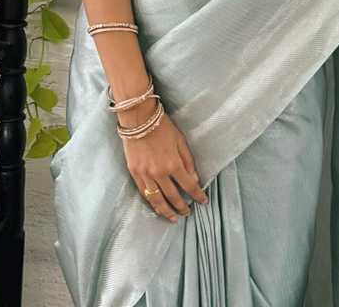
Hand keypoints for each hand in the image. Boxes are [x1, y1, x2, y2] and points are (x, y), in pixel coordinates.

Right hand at [121, 106, 208, 220]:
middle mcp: (160, 173)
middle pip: (173, 197)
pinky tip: (157, 206)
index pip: (189, 186)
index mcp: (173, 164)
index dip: (198, 195)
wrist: (139, 119)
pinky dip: (152, 202)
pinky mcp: (135, 174)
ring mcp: (146, 175)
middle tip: (188, 213)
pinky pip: (144, 193)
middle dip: (182, 207)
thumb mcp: (180, 140)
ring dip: (166, 211)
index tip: (203, 201)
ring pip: (157, 200)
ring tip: (173, 218)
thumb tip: (194, 179)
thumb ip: (188, 161)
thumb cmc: (162, 127)